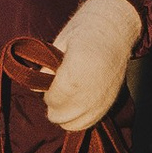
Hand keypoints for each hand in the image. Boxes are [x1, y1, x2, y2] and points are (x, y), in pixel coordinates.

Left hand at [41, 0, 139, 131]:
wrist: (115, 29)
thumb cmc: (85, 31)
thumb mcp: (60, 44)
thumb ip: (46, 69)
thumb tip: (35, 89)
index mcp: (77, 70)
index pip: (55, 98)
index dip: (47, 94)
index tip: (47, 85)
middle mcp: (92, 89)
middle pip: (63, 115)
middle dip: (53, 106)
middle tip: (52, 92)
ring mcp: (103, 99)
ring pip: (76, 123)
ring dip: (65, 116)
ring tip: (63, 100)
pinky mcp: (110, 103)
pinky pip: (90, 122)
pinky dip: (79, 119)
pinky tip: (75, 107)